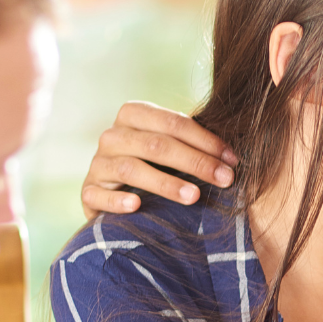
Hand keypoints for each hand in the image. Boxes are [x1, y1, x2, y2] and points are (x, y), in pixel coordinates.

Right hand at [81, 101, 235, 215]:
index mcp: (134, 115)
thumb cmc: (153, 166)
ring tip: (194, 197)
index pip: (173, 123)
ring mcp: (97, 163)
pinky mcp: (88, 191)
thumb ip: (192, 143)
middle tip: (224, 180)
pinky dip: (118, 200)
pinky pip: (100, 194)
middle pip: (156, 144)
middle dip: (195, 162)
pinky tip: (137, 206)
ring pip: (131, 168)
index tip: (232, 160)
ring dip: (165, 183)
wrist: (113, 193)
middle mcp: (113, 136)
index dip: (205, 140)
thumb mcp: (170, 148)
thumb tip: (234, 154)